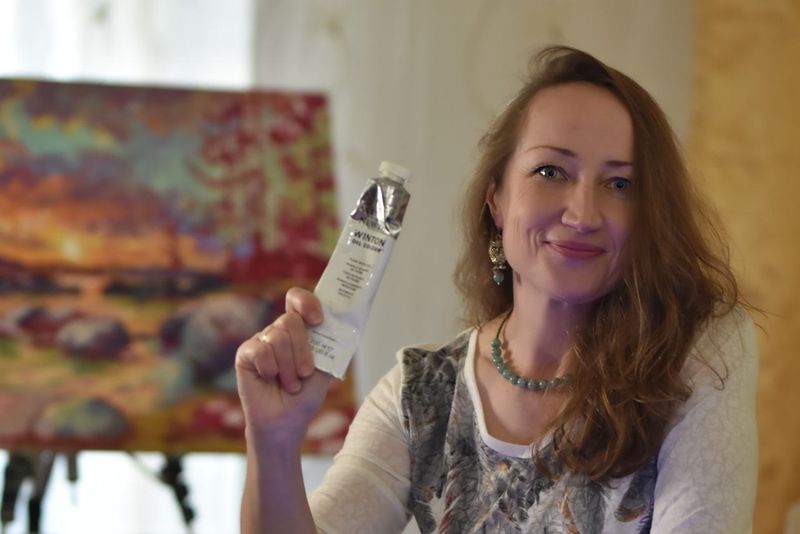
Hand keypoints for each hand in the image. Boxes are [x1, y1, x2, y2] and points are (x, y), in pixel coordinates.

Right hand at [235, 287, 331, 445]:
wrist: (286, 420)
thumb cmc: (306, 395)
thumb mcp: (325, 369)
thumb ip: (331, 346)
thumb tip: (345, 325)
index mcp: (300, 329)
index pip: (297, 299)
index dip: (306, 302)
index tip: (318, 320)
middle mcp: (279, 330)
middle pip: (290, 320)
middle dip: (302, 350)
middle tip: (305, 373)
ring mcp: (261, 340)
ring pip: (277, 337)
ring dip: (288, 367)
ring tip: (291, 384)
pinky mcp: (246, 353)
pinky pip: (260, 350)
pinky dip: (270, 369)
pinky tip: (270, 380)